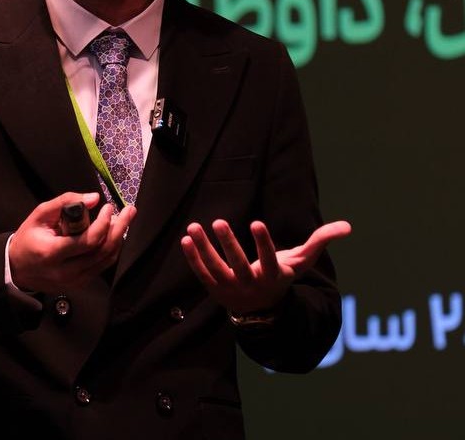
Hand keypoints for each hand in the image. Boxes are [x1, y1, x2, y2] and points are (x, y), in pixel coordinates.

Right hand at [9, 192, 135, 292]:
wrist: (18, 268)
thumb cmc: (29, 237)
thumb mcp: (40, 214)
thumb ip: (65, 202)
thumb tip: (94, 198)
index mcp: (53, 253)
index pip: (88, 241)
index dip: (103, 222)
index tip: (108, 207)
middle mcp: (66, 271)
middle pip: (102, 251)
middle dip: (120, 229)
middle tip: (129, 211)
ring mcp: (74, 281)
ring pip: (106, 260)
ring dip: (118, 238)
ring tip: (122, 220)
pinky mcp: (80, 283)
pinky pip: (102, 266)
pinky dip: (111, 249)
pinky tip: (113, 234)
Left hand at [181, 219, 350, 314]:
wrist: (262, 312)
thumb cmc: (281, 277)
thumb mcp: (300, 263)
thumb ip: (320, 242)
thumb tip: (348, 226)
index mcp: (273, 276)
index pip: (269, 260)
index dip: (264, 243)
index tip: (258, 222)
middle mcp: (251, 285)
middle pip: (238, 265)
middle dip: (228, 243)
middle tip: (219, 220)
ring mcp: (231, 288)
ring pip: (215, 268)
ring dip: (203, 248)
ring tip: (193, 226)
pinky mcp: (215, 289)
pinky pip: (201, 274)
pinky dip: (193, 258)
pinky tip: (185, 239)